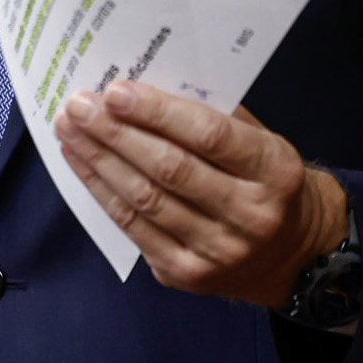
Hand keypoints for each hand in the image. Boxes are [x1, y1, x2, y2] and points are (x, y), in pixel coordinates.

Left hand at [52, 81, 346, 307]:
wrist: (293, 255)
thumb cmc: (266, 181)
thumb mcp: (262, 141)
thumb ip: (214, 116)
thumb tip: (146, 87)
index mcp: (274, 171)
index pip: (210, 136)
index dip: (158, 112)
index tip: (115, 90)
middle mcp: (249, 216)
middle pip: (169, 169)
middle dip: (116, 134)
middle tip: (79, 105)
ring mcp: (217, 252)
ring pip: (145, 200)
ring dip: (99, 161)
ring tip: (69, 129)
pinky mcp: (186, 274)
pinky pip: (134, 228)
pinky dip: (102, 192)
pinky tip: (81, 163)